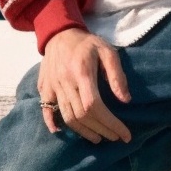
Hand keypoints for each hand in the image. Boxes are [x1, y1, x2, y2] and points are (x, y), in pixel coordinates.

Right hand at [38, 28, 131, 143]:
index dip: (110, 123)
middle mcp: (65, 82)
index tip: (124, 134)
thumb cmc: (87, 43)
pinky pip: (46, 110)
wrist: (59, 33)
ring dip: (83, 132)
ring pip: (67, 117)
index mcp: (81, 72)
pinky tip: (62, 131)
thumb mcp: (108, 51)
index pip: (95, 106)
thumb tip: (125, 100)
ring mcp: (53, 86)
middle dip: (101, 130)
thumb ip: (117, 75)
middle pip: (82, 115)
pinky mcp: (45, 88)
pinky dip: (52, 123)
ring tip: (98, 137)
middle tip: (115, 136)